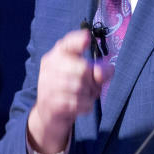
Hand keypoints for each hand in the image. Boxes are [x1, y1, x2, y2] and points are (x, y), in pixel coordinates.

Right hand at [28, 29, 113, 152]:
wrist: (48, 115)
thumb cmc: (70, 90)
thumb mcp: (85, 77)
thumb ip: (97, 70)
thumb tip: (105, 71)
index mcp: (57, 54)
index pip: (68, 43)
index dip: (78, 40)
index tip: (87, 38)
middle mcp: (50, 67)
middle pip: (82, 68)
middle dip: (93, 81)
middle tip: (93, 88)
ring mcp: (48, 85)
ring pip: (80, 87)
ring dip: (89, 95)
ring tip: (85, 97)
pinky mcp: (51, 103)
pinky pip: (78, 103)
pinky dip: (85, 106)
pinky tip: (81, 106)